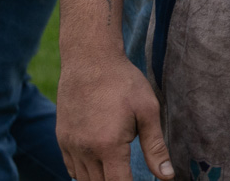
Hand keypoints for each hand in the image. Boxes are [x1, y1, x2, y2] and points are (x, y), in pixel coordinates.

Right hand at [56, 52, 173, 180]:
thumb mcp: (148, 111)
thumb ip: (156, 147)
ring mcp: (70, 146)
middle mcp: (85, 150)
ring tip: (117, 169)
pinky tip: (100, 166)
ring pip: (84, 179)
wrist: (90, 60)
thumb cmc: (123, 82)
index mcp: (108, 145)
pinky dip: (85, 174)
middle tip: (129, 173)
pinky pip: (72, 169)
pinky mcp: (62, 139)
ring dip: (101, 179)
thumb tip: (167, 176)